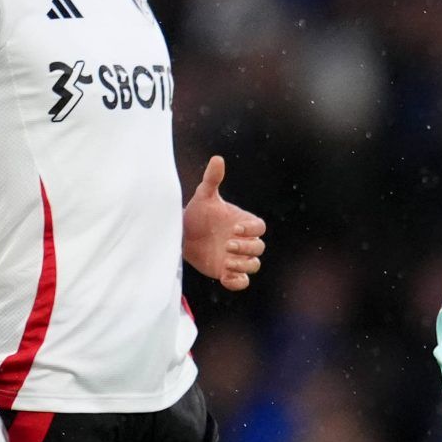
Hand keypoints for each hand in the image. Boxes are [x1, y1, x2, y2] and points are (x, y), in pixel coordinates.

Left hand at [183, 156, 266, 289]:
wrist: (181, 235)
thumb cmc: (196, 214)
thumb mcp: (203, 196)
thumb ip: (212, 179)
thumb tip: (218, 158)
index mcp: (244, 223)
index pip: (260, 228)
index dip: (251, 230)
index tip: (235, 228)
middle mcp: (244, 241)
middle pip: (259, 248)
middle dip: (246, 249)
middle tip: (227, 245)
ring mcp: (237, 258)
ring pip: (253, 265)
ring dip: (243, 265)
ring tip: (226, 261)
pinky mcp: (227, 273)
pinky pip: (241, 282)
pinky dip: (237, 282)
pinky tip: (225, 276)